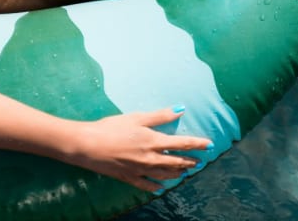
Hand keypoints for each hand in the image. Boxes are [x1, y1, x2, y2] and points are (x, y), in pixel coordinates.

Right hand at [63, 107, 210, 191]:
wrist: (87, 145)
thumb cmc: (111, 127)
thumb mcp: (137, 117)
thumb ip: (160, 116)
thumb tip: (181, 110)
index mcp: (154, 141)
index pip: (182, 144)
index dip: (198, 144)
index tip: (210, 145)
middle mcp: (150, 158)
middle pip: (176, 162)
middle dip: (190, 161)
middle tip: (200, 162)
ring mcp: (139, 170)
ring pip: (164, 175)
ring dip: (177, 173)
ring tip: (186, 173)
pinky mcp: (128, 177)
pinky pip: (146, 185)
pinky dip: (156, 186)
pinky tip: (161, 188)